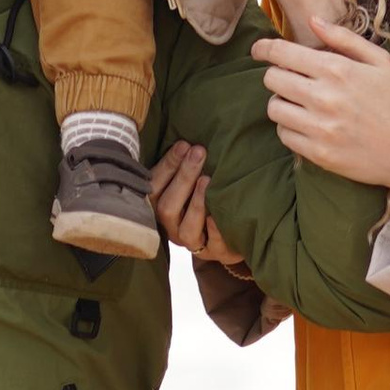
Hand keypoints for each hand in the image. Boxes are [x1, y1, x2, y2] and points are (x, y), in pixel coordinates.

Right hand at [148, 140, 243, 271]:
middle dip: (182, 177)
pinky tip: (219, 211)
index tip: (184, 144)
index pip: (154, 187)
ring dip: (195, 202)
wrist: (236, 231)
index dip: (168, 166)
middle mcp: (171, 228)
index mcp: (160, 208)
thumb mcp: (192, 181)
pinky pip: (213, 243)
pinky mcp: (215, 253)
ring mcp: (192, 243)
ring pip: (185, 229)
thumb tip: (187, 136)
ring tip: (208, 179)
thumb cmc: (209, 197)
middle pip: (167, 208)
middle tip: (198, 151)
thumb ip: (184, 164)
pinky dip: (216, 228)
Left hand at [252, 16, 389, 199]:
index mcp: (337, 70)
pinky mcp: (317, 153)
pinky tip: (306, 124)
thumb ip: (344, 38)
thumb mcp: (380, 62)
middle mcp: (323, 97)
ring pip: (273, 108)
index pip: (282, 53)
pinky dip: (289, 127)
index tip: (258, 49)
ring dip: (281, 102)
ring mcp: (318, 127)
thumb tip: (313, 20)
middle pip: (272, 78)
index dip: (264, 48)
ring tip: (299, 103)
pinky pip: (283, 135)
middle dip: (277, 74)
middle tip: (290, 79)